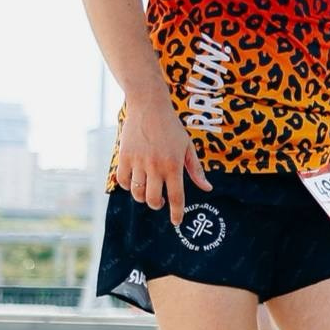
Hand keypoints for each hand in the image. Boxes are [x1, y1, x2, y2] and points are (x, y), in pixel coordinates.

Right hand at [112, 99, 210, 227]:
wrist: (149, 107)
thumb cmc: (171, 128)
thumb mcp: (188, 147)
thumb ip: (196, 170)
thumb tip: (207, 188)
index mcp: (174, 165)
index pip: (176, 196)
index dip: (176, 212)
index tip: (176, 222)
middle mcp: (156, 166)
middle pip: (153, 199)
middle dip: (157, 205)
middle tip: (160, 201)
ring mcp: (138, 162)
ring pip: (137, 192)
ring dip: (142, 197)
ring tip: (147, 190)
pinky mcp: (124, 157)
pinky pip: (122, 181)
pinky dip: (128, 186)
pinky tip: (134, 181)